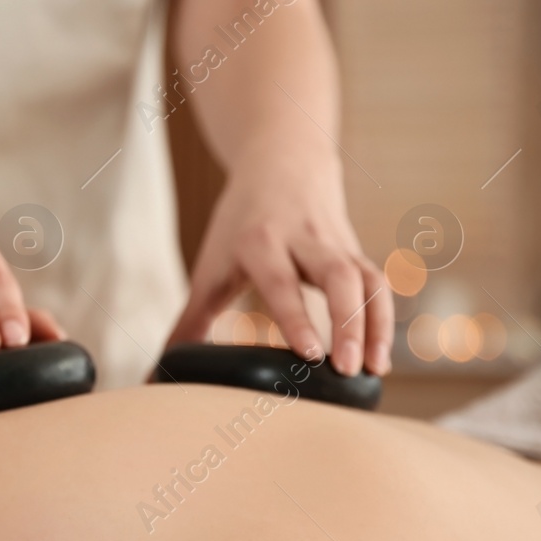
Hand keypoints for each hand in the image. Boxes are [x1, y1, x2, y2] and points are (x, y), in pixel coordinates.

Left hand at [167, 144, 392, 375]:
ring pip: (366, 280)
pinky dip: (383, 320)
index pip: (282, 281)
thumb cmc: (240, 225)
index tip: (310, 355)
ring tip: (372, 371)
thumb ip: (189, 322)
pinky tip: (379, 359)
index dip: (297, 317)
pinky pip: (378, 284)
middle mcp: (305, 240)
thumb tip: (156, 375)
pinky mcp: (357, 252)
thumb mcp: (210, 267)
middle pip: (337, 276)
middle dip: (346, 322)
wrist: (282, 165)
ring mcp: (337, 245)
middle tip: (345, 370)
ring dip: (374, 326)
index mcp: (260, 241)